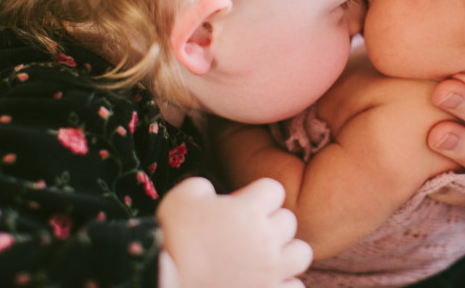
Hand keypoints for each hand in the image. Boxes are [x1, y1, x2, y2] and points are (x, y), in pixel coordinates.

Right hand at [157, 177, 311, 287]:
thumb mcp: (183, 196)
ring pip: (301, 253)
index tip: (243, 205)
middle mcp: (266, 239)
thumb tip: (212, 193)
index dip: (258, 195)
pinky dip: (284, 284)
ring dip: (287, 253)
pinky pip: (295, 286)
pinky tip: (266, 283)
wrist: (162, 281)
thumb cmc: (172, 238)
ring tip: (267, 258)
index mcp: (250, 210)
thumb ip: (204, 186)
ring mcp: (270, 271)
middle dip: (271, 223)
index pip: (274, 190)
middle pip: (289, 221)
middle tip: (249, 233)